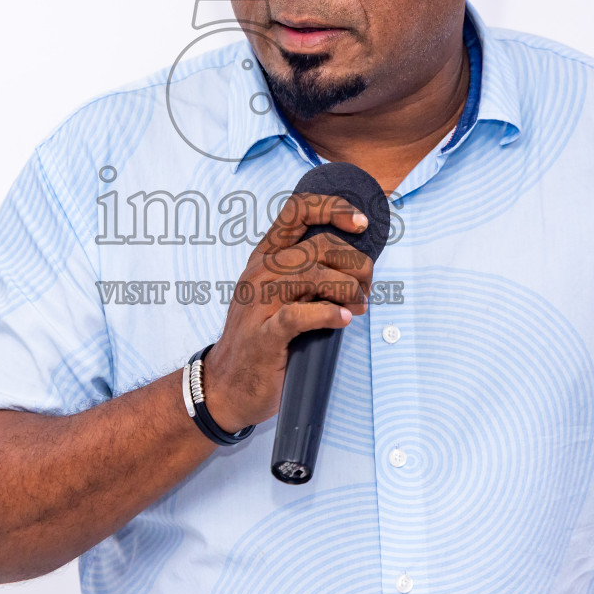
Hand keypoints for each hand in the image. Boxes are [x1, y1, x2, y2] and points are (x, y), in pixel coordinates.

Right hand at [199, 192, 373, 432]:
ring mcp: (260, 303)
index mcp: (265, 256)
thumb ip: (306, 272)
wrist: (227, 385)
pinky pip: (300, 315)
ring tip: (358, 307)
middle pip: (320, 245)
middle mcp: (260, 272)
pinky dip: (329, 316)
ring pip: (315, 275)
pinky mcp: (265, 335)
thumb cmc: (262, 338)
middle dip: (356, 264)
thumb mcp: (277, 294)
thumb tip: (356, 263)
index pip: (298, 209)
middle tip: (366, 289)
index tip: (360, 224)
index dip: (334, 208)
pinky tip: (343, 321)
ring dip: (349, 291)